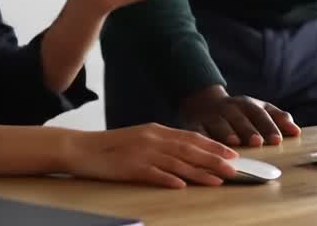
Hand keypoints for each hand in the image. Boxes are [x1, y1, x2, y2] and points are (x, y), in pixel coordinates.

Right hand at [65, 123, 239, 188]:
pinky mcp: (130, 167)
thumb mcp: (141, 138)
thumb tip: (185, 152)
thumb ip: (162, 143)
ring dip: (200, 172)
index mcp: (156, 130)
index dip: (213, 146)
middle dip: (214, 160)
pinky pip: (153, 174)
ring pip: (177, 163)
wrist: (82, 148)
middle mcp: (153, 139)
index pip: (191, 138)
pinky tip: (183, 186)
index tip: (231, 154)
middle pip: (189, 150)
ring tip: (218, 180)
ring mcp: (142, 152)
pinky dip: (169, 179)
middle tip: (234, 168)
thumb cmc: (112, 146)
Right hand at [180, 85, 301, 146]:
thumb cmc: (239, 111)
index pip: (260, 114)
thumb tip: (296, 131)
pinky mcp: (195, 124)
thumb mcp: (258, 109)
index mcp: (246, 104)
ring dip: (227, 133)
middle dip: (248, 129)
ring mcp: (211, 115)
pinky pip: (199, 131)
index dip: (268, 126)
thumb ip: (277, 118)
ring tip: (235, 143)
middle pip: (240, 118)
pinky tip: (208, 147)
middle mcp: (228, 108)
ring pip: (219, 124)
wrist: (204, 101)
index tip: (277, 139)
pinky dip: (203, 138)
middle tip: (257, 142)